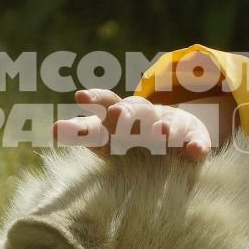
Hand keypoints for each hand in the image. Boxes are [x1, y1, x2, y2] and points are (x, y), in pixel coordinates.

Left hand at [52, 88, 230, 160]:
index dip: (94, 99)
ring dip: (163, 129)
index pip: (105, 103)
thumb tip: (52, 128)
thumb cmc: (129, 137)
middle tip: (116, 116)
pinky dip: (197, 146)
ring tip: (159, 135)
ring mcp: (170, 126)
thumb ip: (81, 132)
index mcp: (119, 116)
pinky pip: (196, 142)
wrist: (174, 131)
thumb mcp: (105, 136)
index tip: (80, 96)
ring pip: (166, 125)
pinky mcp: (193, 137)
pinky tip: (196, 152)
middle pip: (135, 110)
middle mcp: (144, 116)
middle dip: (126, 113)